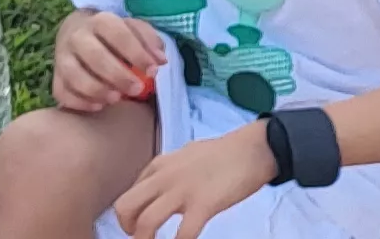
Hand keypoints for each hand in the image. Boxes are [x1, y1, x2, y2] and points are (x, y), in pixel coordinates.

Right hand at [52, 9, 166, 113]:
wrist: (77, 33)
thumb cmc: (113, 35)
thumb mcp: (134, 29)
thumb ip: (149, 41)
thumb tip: (160, 61)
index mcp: (100, 21)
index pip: (118, 35)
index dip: (137, 54)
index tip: (153, 70)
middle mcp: (77, 36)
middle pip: (95, 56)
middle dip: (118, 75)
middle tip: (138, 90)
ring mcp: (62, 57)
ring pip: (74, 75)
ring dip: (97, 90)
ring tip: (117, 99)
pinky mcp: (55, 77)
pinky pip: (61, 92)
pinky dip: (79, 102)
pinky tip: (98, 106)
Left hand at [107, 128, 275, 238]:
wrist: (253, 149)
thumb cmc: (224, 153)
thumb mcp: (186, 155)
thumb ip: (169, 171)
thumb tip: (161, 189)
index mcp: (160, 166)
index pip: (128, 193)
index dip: (129, 215)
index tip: (138, 225)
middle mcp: (165, 178)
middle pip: (125, 206)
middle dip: (127, 227)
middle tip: (139, 237)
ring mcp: (183, 191)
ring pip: (145, 222)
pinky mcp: (203, 205)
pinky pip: (183, 234)